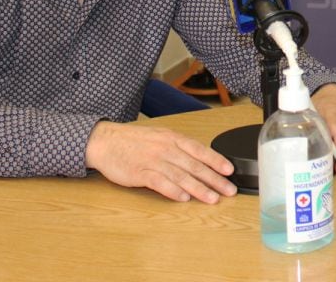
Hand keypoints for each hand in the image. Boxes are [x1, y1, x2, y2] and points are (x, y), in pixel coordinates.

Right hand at [85, 121, 237, 201]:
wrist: (105, 141)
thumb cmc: (134, 141)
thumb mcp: (160, 137)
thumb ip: (179, 148)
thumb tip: (201, 161)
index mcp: (172, 138)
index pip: (200, 150)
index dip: (216, 160)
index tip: (230, 171)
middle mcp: (165, 148)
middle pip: (194, 165)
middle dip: (214, 179)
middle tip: (228, 190)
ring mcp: (152, 160)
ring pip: (180, 175)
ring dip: (198, 188)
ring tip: (212, 198)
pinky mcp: (139, 172)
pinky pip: (159, 182)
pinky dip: (172, 190)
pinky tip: (183, 198)